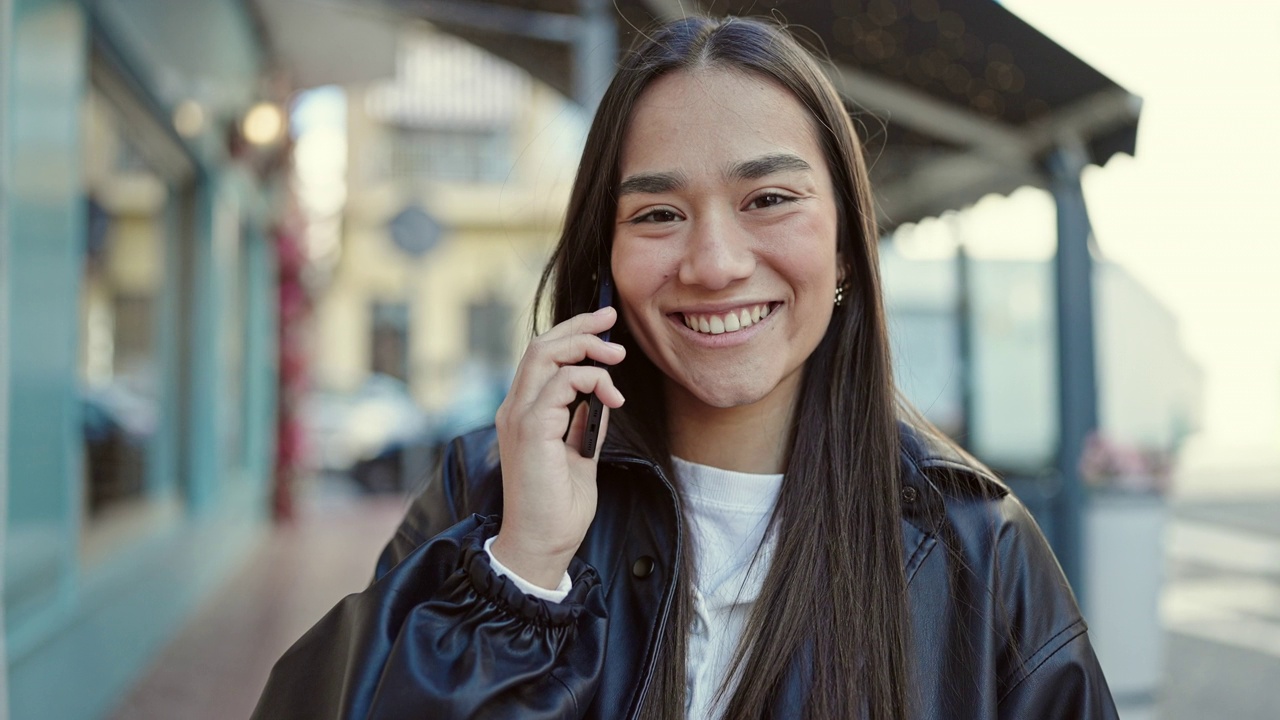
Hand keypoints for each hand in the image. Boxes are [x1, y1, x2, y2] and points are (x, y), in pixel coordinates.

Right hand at [490, 307, 625, 588]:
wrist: (542, 545)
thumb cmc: (559, 509)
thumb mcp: (579, 454)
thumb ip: (584, 422)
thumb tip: (602, 395)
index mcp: (523, 413)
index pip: (541, 356)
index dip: (572, 333)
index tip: (604, 325)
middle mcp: (514, 409)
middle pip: (541, 344)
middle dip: (580, 326)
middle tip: (612, 320)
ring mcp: (518, 417)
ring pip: (545, 354)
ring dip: (587, 348)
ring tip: (617, 359)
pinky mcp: (530, 430)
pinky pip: (560, 383)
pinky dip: (590, 380)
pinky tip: (611, 398)